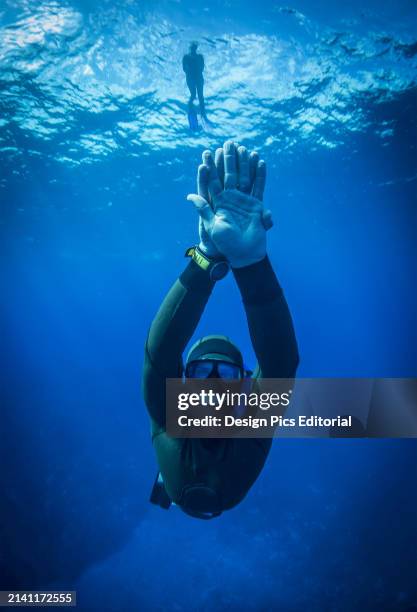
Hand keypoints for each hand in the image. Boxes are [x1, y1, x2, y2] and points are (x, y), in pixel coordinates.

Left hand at [187, 140, 272, 267]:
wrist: (243, 253)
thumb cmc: (224, 243)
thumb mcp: (211, 226)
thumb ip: (203, 209)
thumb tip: (190, 196)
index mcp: (217, 203)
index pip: (212, 181)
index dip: (210, 167)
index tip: (208, 152)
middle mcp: (230, 199)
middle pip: (229, 175)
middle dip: (228, 159)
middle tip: (227, 143)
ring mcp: (243, 201)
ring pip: (244, 178)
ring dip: (244, 163)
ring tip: (244, 148)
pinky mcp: (256, 205)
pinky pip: (258, 187)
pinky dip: (259, 175)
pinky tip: (259, 162)